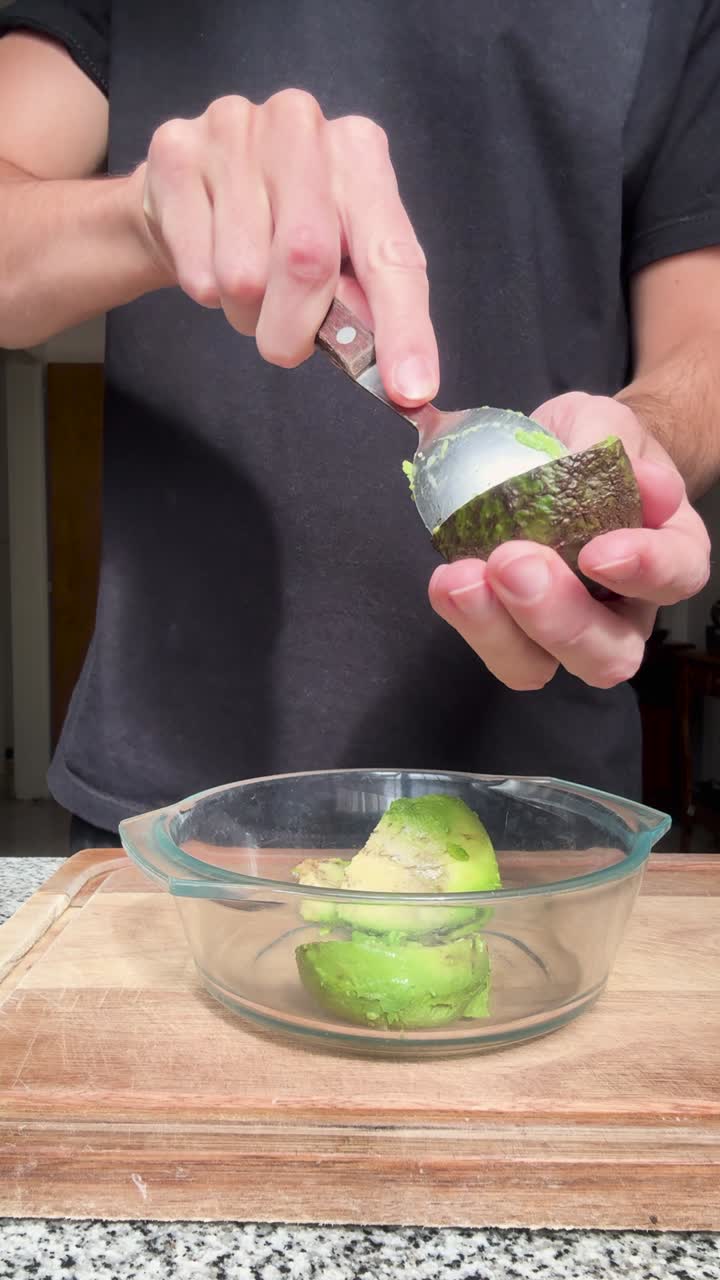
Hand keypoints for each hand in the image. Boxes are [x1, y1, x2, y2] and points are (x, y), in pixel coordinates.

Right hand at [131, 90, 437, 405]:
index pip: (392, 254)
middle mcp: (302, 125)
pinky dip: (204, 291)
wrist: (189, 187)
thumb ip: (367, 303)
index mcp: (360, 153)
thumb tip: (400, 377)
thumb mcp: (338, 255)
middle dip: (296, 329)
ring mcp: (234, 130)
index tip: (411, 391)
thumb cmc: (278, 227)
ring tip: (245, 285)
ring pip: (243, 275)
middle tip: (284, 345)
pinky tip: (208, 255)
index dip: (404, 329)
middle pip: (307, 261)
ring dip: (245, 311)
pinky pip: (196, 270)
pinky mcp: (175, 152)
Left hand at [429, 392, 710, 689]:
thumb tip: (639, 479)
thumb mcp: (600, 421)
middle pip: (610, 652)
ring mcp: (565, 631)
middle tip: (513, 564)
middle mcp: (626, 608)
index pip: (677, 576)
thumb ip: (611, 442)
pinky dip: (466, 618)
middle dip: (559, 618)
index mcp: (668, 551)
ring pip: (542, 666)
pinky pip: (493, 646)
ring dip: (498, 630)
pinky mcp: (512, 632)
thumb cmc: (587, 444)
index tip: (598, 551)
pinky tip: (447, 581)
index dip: (645, 571)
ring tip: (462, 579)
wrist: (546, 456)